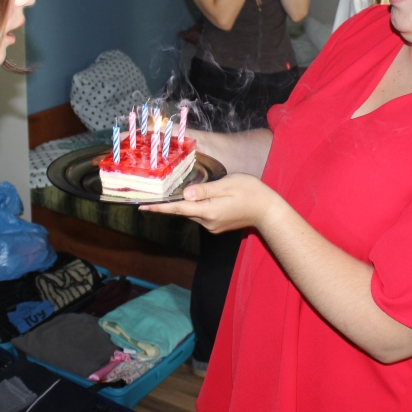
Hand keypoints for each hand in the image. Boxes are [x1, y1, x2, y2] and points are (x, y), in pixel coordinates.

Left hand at [140, 173, 282, 233]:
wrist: (269, 211)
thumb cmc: (251, 193)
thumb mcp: (228, 185)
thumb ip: (205, 190)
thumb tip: (185, 194)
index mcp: (209, 211)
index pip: (178, 209)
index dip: (159, 207)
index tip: (143, 206)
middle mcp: (208, 222)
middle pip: (183, 211)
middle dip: (169, 204)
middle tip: (152, 194)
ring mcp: (213, 226)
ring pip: (192, 212)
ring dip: (184, 204)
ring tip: (172, 193)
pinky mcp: (217, 225)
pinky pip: (200, 214)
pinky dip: (195, 206)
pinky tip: (196, 197)